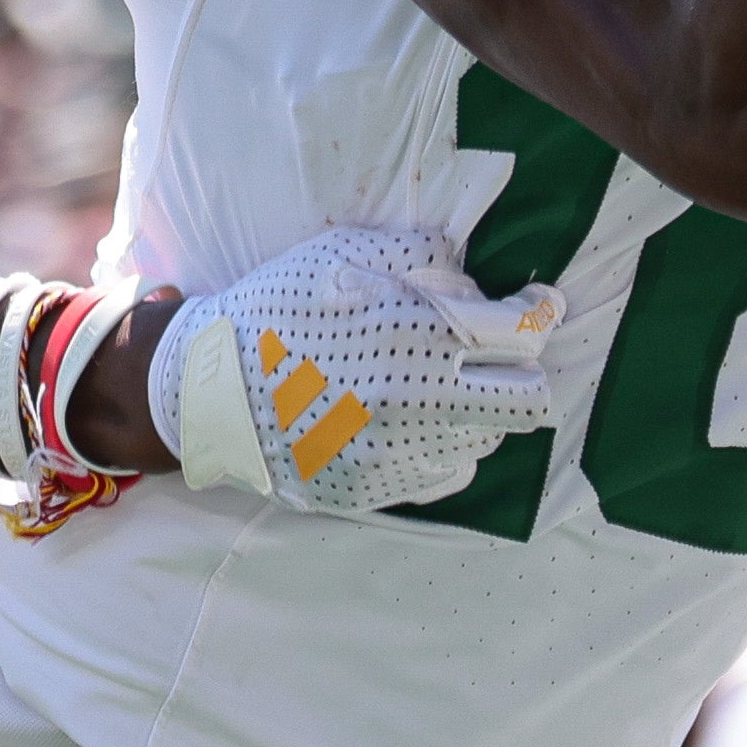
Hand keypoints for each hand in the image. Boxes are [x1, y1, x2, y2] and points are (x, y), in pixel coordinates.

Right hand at [151, 226, 562, 513]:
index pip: (523, 334)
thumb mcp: (346, 255)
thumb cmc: (277, 309)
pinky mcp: (381, 490)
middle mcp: (419, 403)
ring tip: (432, 383)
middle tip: (491, 354)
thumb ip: (423, 256)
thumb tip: (478, 282)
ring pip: (486, 438)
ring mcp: (401, 455)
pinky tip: (405, 420)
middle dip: (519, 372)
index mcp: (415, 335)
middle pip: (529, 402)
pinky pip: (446, 471)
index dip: (539, 313)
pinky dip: (438, 443)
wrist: (207, 389)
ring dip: (473, 408)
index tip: (535, 306)